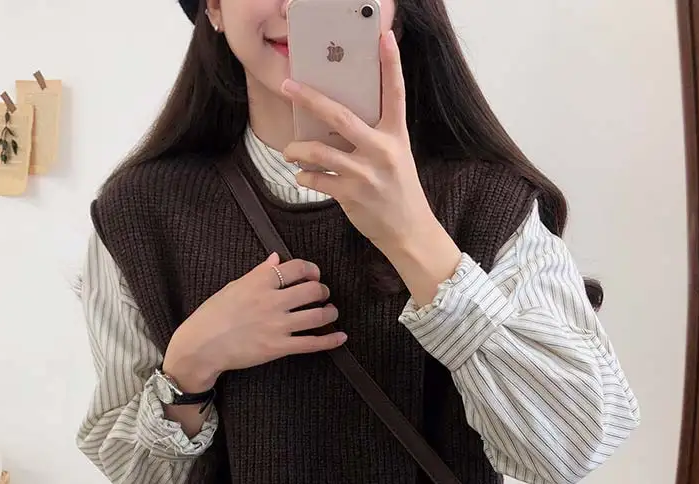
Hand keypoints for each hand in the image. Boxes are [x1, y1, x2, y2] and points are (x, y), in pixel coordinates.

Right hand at [162, 253, 345, 390]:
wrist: (202, 345)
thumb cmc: (213, 314)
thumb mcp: (234, 287)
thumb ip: (259, 273)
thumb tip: (276, 258)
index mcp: (260, 282)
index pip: (297, 268)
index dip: (311, 269)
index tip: (314, 274)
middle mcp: (272, 301)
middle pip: (312, 290)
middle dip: (323, 291)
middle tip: (323, 294)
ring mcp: (277, 325)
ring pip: (317, 316)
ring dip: (330, 313)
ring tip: (331, 312)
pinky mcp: (279, 347)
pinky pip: (312, 343)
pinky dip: (330, 340)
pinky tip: (341, 337)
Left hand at [281, 32, 461, 304]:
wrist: (409, 232)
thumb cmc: (399, 191)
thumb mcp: (396, 157)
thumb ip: (374, 136)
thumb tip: (336, 120)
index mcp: (396, 136)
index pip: (395, 93)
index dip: (391, 64)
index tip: (383, 36)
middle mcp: (382, 151)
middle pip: (340, 116)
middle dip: (310, 99)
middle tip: (288, 86)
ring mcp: (365, 174)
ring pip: (319, 152)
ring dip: (297, 150)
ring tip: (290, 151)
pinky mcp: (351, 195)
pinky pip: (317, 179)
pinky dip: (304, 176)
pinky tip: (303, 176)